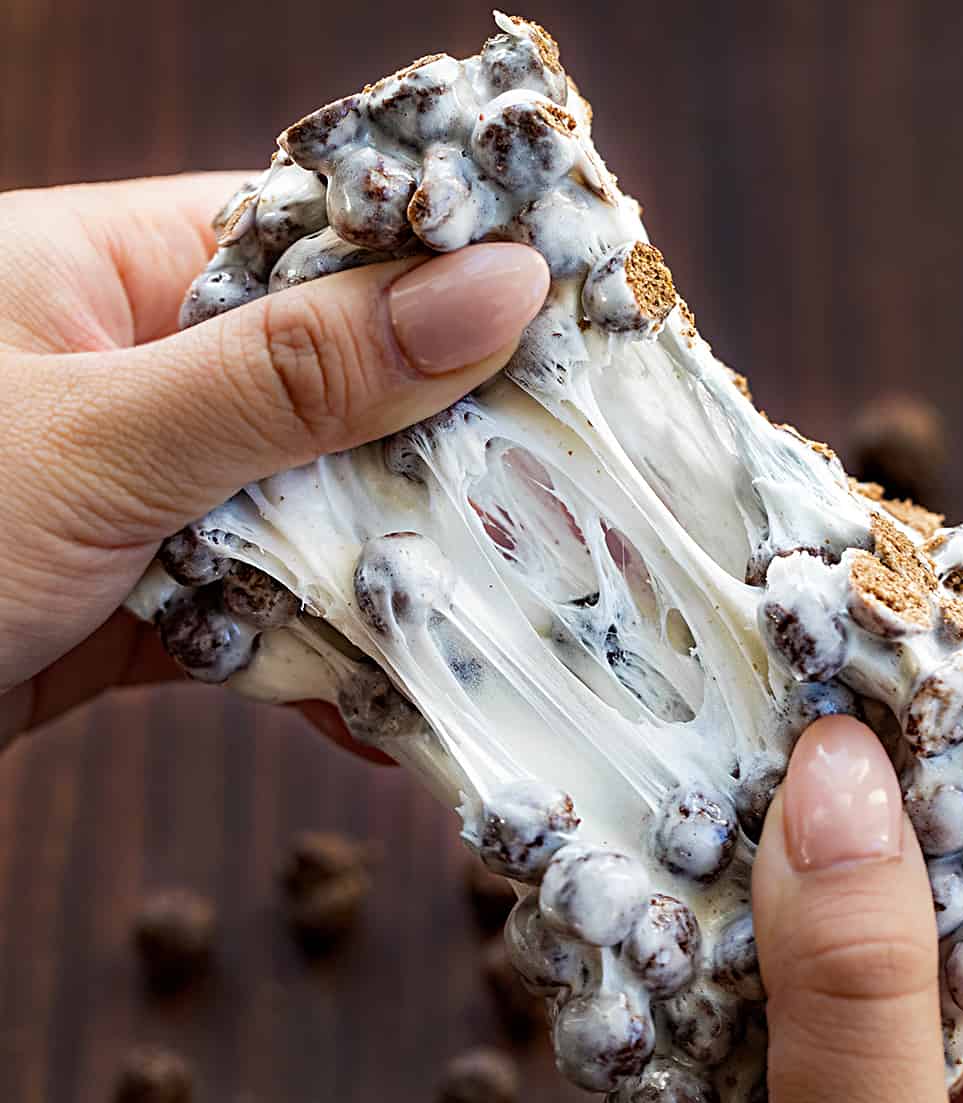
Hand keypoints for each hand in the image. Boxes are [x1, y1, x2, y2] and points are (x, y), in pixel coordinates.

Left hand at [0, 174, 547, 747]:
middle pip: (342, 396)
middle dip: (444, 461)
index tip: (577, 338)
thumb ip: (300, 375)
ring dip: (391, 581)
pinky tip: (387, 712)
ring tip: (499, 624)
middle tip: (569, 508)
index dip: (457, 285)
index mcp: (114, 272)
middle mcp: (141, 371)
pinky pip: (260, 613)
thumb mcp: (103, 438)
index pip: (329, 249)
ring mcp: (147, 490)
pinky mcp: (142, 596)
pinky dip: (318, 665)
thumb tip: (495, 290)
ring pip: (312, 517)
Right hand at [666, 716, 962, 1102]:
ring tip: (719, 784)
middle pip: (939, 966)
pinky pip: (734, 1048)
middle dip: (870, 854)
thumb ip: (864, 994)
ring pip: (826, 996)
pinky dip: (690, 980)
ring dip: (762, 905)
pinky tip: (650, 900)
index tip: (961, 719)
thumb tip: (839, 776)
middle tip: (816, 727)